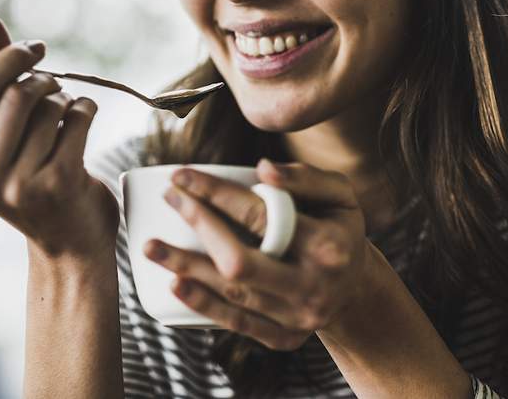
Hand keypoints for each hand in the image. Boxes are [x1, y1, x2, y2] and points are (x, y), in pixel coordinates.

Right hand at [0, 15, 118, 260]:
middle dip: (43, 79)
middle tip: (56, 82)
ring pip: (50, 107)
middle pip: (16, 95)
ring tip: (68, 111)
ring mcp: (21, 184)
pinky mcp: (61, 183)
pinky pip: (78, 118)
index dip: (10, 59)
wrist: (71, 244)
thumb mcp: (3, 137)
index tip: (35, 49)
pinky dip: (86, 107)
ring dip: (66, 98)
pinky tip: (84, 115)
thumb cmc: (34, 180)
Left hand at [144, 159, 375, 350]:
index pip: (262, 216)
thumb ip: (306, 178)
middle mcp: (313, 286)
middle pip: (241, 259)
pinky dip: (203, 304)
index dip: (217, 194)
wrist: (356, 288)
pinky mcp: (284, 339)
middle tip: (170, 199)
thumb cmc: (341, 229)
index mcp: (329, 245)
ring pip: (233, 294)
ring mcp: (298, 317)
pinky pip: (237, 323)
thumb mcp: (340, 195)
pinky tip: (176, 284)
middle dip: (199, 225)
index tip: (182, 175)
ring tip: (151, 246)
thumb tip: (261, 168)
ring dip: (188, 267)